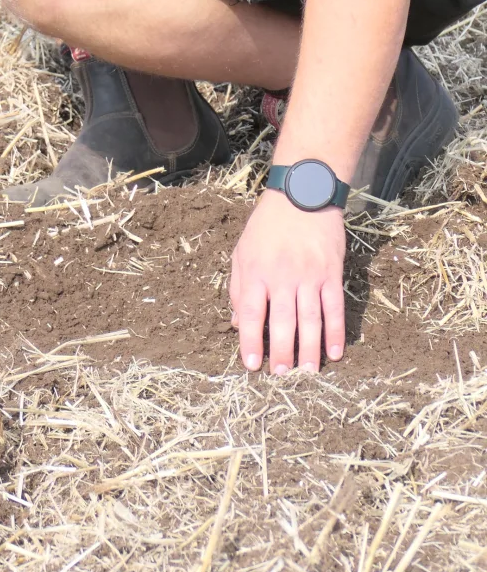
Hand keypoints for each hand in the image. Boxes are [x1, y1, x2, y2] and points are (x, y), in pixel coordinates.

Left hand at [229, 192, 345, 373]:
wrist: (302, 194)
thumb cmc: (267, 225)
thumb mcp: (242, 251)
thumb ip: (238, 287)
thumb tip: (237, 323)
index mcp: (255, 271)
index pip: (250, 313)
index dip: (250, 342)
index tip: (252, 365)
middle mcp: (282, 276)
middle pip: (281, 322)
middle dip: (281, 352)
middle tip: (282, 377)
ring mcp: (309, 275)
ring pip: (310, 321)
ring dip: (309, 350)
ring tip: (307, 373)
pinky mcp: (331, 273)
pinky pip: (334, 308)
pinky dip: (335, 332)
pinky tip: (334, 353)